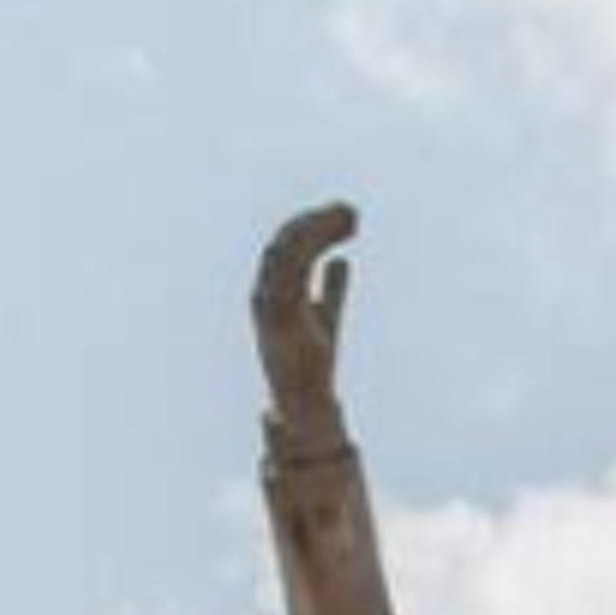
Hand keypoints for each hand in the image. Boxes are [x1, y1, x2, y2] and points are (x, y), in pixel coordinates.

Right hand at [252, 201, 358, 440]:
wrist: (307, 403)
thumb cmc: (313, 366)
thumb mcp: (327, 318)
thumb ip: (332, 290)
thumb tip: (342, 261)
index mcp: (271, 291)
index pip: (286, 246)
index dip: (313, 225)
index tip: (342, 217)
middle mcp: (265, 293)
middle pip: (286, 241)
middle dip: (317, 220)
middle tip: (350, 211)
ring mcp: (270, 304)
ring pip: (289, 249)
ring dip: (320, 228)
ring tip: (349, 219)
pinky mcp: (282, 315)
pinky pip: (294, 269)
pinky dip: (316, 250)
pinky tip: (341, 244)